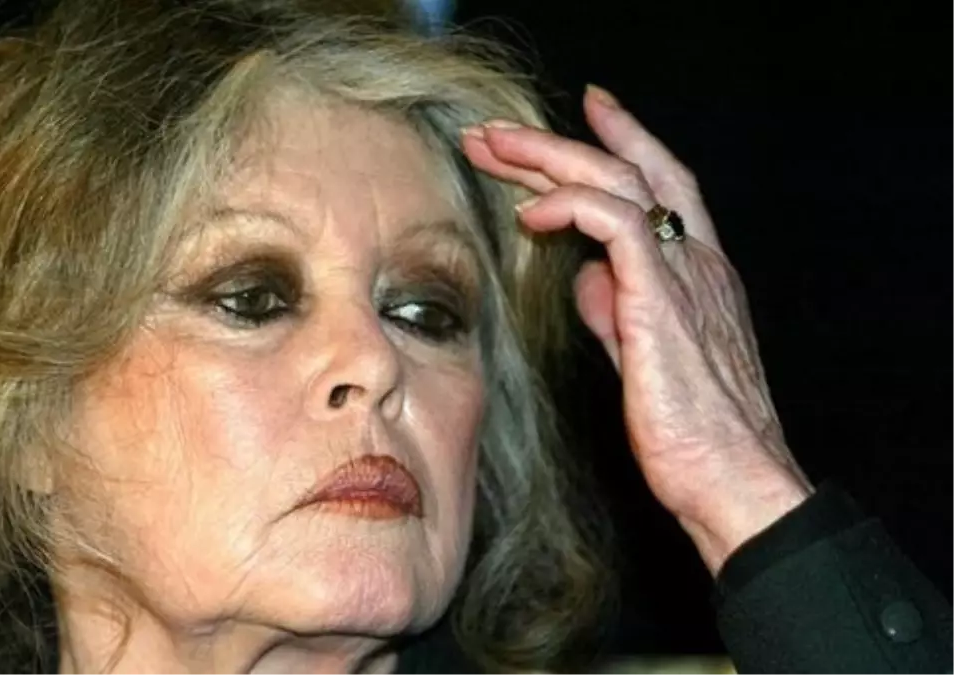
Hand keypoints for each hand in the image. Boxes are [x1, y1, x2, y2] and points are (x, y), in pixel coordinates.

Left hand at [461, 86, 813, 574]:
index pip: (662, 181)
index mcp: (696, 272)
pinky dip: (571, 206)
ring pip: (619, 182)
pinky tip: (531, 212)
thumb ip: (615, 309)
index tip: (586, 109)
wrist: (731, 479)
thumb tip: (584, 276)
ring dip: (547, 158)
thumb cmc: (691, 433)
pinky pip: (619, 225)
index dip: (624, 138)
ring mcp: (683, 277)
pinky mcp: (662, 302)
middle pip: (629, 170)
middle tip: (495, 131)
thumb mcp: (640, 356)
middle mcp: (695, 261)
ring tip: (493, 147)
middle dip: (554, 143)